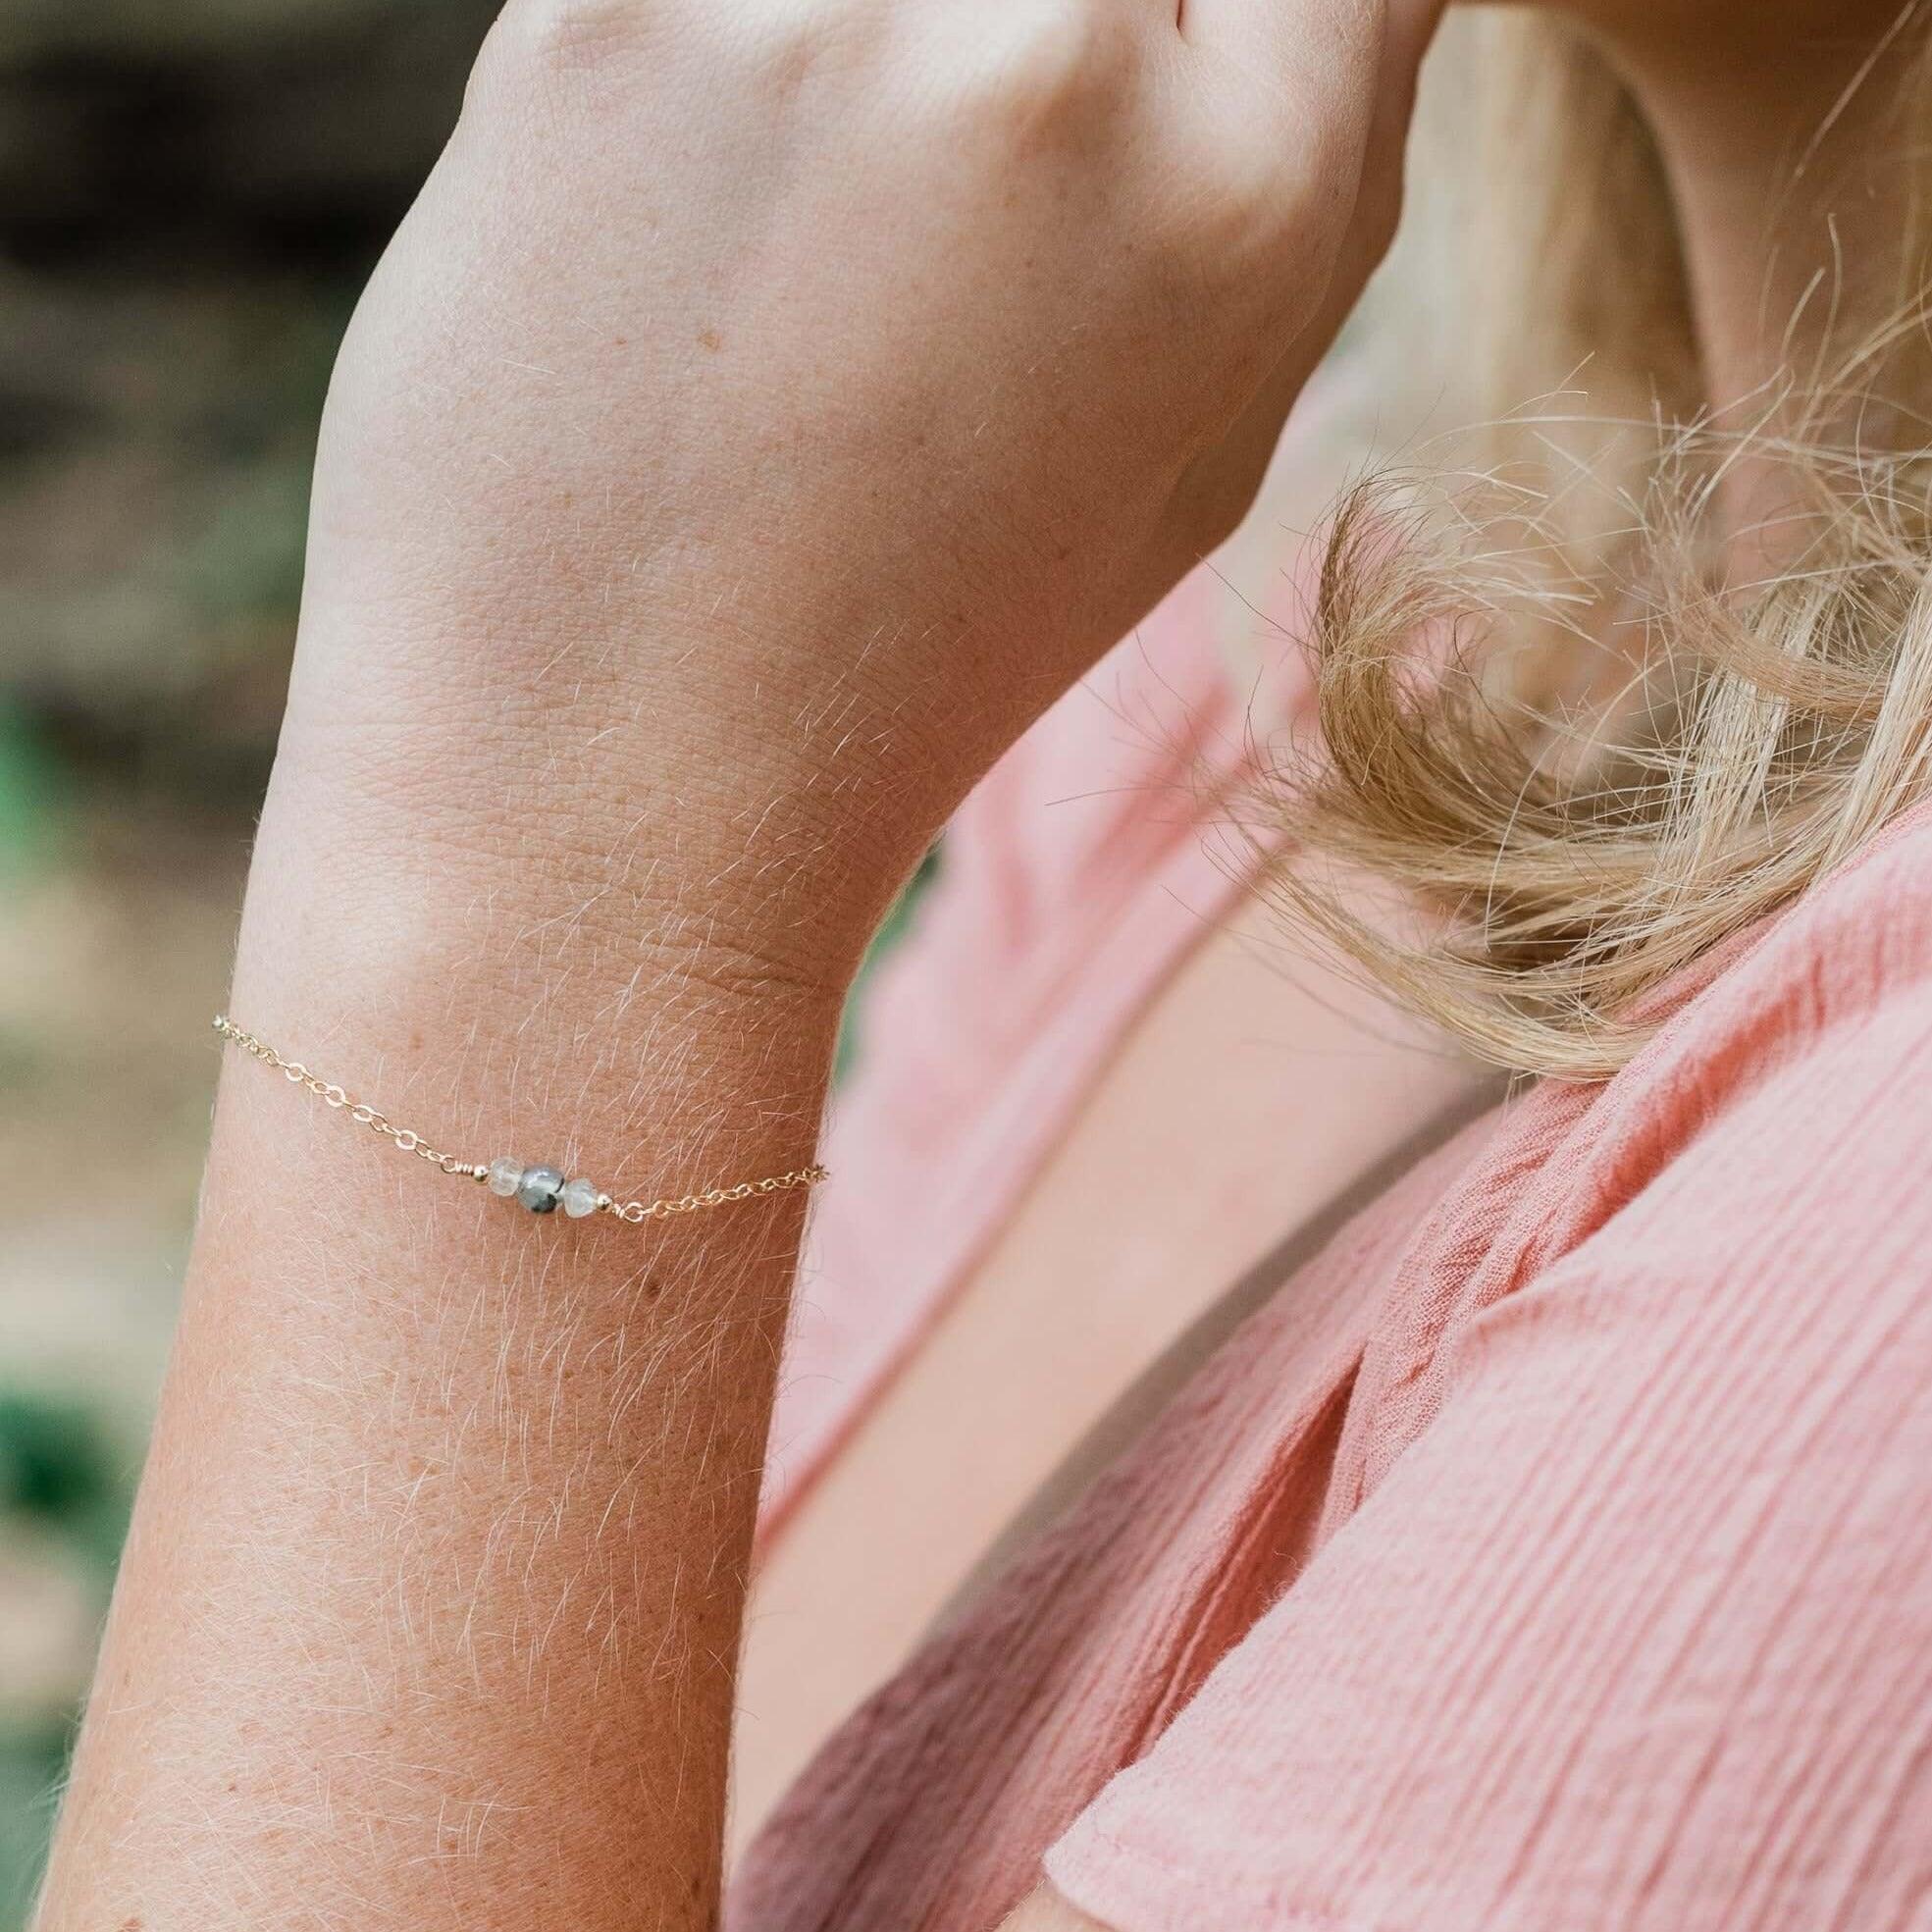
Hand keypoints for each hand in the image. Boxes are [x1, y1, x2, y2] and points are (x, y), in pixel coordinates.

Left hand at [294, 0, 1441, 983]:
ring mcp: (813, 11)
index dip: (1218, 17)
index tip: (1147, 83)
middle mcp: (1053, 64)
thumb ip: (1293, 193)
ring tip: (804, 248)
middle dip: (1043, 44)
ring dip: (872, 57)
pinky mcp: (598, 1)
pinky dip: (722, 66)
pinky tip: (685, 242)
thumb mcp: (1189, 470)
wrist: (603, 784)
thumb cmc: (914, 647)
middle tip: (935, 221)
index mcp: (1243, 202)